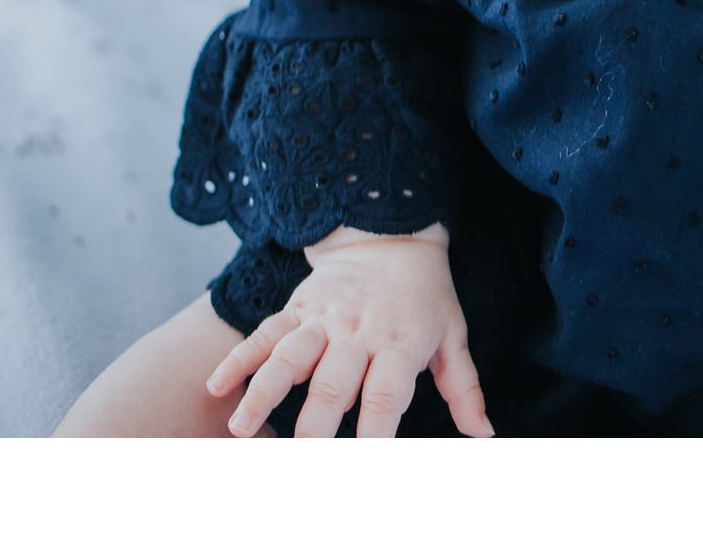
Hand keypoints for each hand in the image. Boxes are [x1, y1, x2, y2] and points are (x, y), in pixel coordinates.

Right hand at [206, 224, 492, 438]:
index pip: (384, 397)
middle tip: (298, 464)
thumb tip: (484, 435)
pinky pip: (265, 332)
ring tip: (241, 428)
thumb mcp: (454, 336)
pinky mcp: (298, 308)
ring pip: (289, 357)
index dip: (373, 437)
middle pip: (330, 386)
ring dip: (263, 393)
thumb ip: (464, 388)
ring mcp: (323, 320)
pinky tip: (218, 384)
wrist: (393, 233)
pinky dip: (240, 357)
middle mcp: (357, 334)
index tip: (361, 469)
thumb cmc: (426, 296)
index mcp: (398, 344)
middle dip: (312, 431)